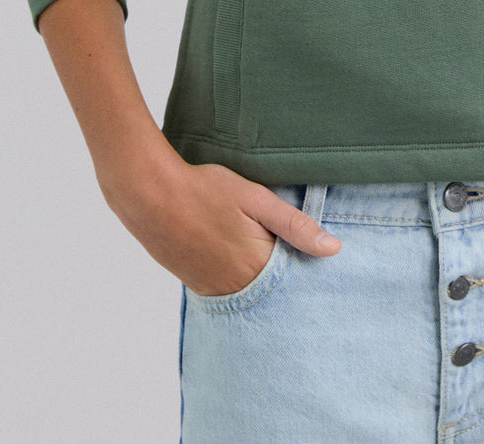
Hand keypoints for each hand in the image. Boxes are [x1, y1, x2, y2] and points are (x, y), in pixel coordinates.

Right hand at [104, 153, 341, 297]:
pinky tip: (237, 256)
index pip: (295, 283)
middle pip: (272, 292)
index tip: (319, 263)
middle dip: (285, 278)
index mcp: (255, 267)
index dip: (307, 270)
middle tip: (290, 253)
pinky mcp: (194, 284)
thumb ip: (295, 225)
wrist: (149, 195)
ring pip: (249, 294)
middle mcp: (235, 288)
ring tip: (262, 252)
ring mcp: (212, 289)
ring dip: (260, 280)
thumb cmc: (205, 190)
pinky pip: (226, 290)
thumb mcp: (256, 199)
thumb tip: (334, 249)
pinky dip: (237, 279)